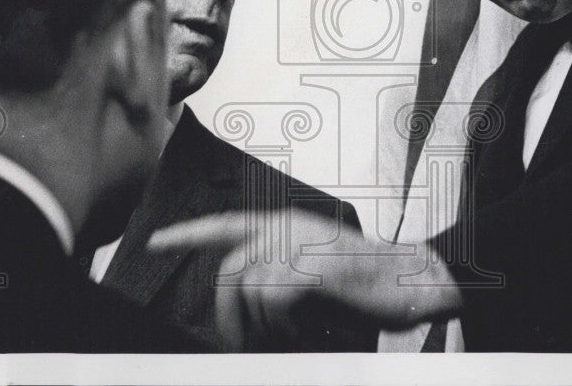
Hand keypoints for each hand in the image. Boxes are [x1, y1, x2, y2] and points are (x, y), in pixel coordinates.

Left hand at [148, 210, 461, 350]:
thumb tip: (242, 307)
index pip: (226, 225)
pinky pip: (272, 297)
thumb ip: (278, 276)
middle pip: (230, 271)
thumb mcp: (314, 275)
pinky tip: (305, 327)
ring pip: (248, 287)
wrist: (414, 281)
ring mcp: (302, 242)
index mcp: (287, 226)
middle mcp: (289, 227)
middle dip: (229, 317)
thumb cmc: (368, 286)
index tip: (157, 242)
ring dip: (263, 324)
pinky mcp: (315, 263)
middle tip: (244, 346)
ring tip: (292, 333)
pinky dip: (282, 322)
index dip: (188, 233)